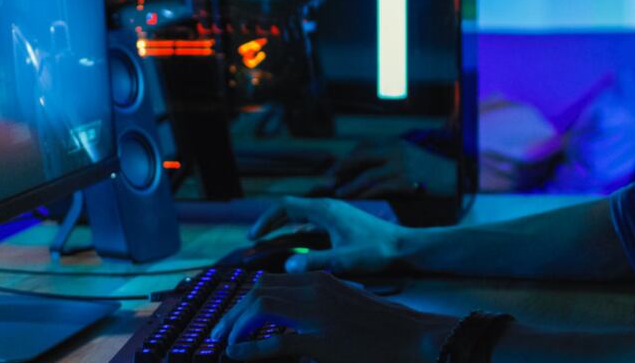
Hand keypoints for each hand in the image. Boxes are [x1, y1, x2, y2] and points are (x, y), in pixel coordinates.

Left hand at [212, 271, 451, 361]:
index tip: (233, 316)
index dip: (245, 298)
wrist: (414, 336)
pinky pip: (274, 342)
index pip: (270, 280)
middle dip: (233, 310)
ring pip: (259, 307)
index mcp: (322, 280)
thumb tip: (297, 324)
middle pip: (257, 290)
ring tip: (225, 341)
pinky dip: (250, 348)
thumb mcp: (349, 306)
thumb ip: (323, 306)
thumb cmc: (385, 326)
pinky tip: (237, 353)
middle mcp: (315, 289)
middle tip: (220, 331)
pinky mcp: (320, 340)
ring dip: (235, 324)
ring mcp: (317, 313)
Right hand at [249, 196, 405, 274]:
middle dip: (270, 223)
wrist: (405, 247)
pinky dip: (299, 231)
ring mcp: (336, 213)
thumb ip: (315, 261)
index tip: (252, 236)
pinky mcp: (343, 222)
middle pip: (291, 209)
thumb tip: (287, 265)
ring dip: (284, 227)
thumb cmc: (378, 251)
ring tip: (269, 243)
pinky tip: (297, 246)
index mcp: (325, 210)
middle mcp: (328, 207)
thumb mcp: (345, 259)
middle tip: (253, 241)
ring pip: (302, 215)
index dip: (265, 219)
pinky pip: (313, 222)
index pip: (285, 205)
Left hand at [315, 142, 424, 198]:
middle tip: (328, 181)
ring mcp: (402, 165)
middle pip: (360, 157)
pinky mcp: (407, 181)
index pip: (363, 147)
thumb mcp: (411, 159)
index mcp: (395, 144)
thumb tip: (367, 173)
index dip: (347, 159)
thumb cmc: (433, 172)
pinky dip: (365, 194)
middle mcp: (396, 151)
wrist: (458, 176)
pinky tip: (356, 201)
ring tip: (338, 194)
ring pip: (367, 175)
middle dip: (341, 169)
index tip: (334, 170)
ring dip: (350, 186)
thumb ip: (391, 162)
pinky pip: (380, 188)